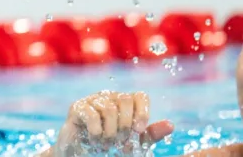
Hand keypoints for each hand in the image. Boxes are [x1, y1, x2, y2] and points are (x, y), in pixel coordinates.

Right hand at [51, 91, 172, 155]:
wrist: (83, 153)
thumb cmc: (111, 145)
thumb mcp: (134, 143)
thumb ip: (150, 134)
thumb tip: (171, 125)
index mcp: (125, 103)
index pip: (140, 96)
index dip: (143, 112)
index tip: (139, 130)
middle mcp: (109, 97)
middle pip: (125, 99)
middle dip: (126, 124)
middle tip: (120, 139)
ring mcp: (92, 100)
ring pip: (109, 109)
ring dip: (110, 132)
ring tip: (107, 143)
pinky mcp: (77, 107)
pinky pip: (92, 115)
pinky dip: (96, 132)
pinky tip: (94, 139)